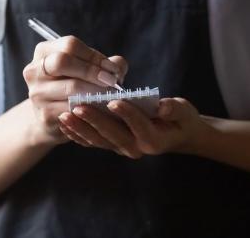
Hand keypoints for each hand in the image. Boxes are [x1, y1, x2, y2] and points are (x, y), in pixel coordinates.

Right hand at [22, 35, 128, 146]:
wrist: (52, 117)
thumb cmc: (74, 86)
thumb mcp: (86, 69)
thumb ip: (105, 63)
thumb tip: (118, 67)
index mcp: (44, 51)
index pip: (70, 45)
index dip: (94, 56)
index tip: (112, 69)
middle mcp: (34, 70)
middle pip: (63, 61)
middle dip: (92, 70)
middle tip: (111, 81)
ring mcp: (37, 93)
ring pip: (70, 87)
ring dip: (95, 90)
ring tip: (110, 94)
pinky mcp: (44, 114)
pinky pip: (72, 108)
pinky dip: (91, 108)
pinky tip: (101, 108)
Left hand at [58, 97, 206, 158]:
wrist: (176, 136)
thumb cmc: (180, 120)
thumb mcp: (184, 112)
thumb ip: (174, 109)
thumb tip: (163, 105)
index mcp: (154, 139)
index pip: (138, 125)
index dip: (127, 114)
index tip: (113, 101)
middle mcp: (136, 148)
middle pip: (112, 134)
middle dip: (94, 120)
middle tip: (78, 106)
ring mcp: (122, 148)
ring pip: (98, 140)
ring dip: (80, 128)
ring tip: (65, 115)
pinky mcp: (112, 146)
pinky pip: (92, 142)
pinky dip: (77, 134)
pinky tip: (64, 123)